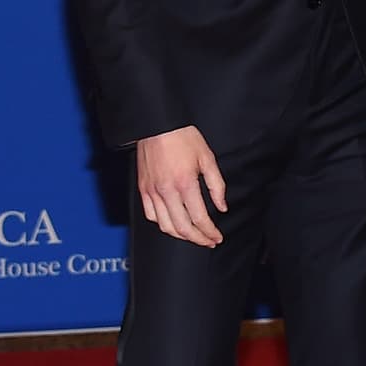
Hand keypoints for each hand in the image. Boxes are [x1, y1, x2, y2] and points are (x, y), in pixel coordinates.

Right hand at [136, 127, 227, 245]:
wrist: (157, 124)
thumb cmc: (183, 137)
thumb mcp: (207, 158)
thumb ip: (216, 185)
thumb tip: (222, 207)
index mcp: (185, 183)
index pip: (200, 218)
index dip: (210, 232)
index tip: (217, 238)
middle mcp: (167, 191)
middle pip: (183, 228)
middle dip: (198, 239)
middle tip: (208, 241)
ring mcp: (153, 191)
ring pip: (166, 226)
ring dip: (181, 235)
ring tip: (192, 236)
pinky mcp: (143, 189)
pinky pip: (151, 215)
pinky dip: (163, 224)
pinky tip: (173, 223)